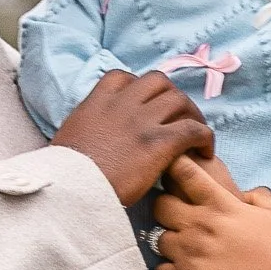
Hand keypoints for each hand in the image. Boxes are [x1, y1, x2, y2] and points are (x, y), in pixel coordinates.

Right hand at [54, 71, 214, 205]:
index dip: (140, 88)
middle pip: (158, 82)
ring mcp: (141, 122)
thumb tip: (85, 140)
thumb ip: (83, 131)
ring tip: (196, 135)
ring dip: (192, 114)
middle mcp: (121, 105)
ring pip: (179, 100)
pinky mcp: (158, 143)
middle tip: (179, 117)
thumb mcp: (67, 142)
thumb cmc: (64, 177)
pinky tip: (206, 152)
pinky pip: (193, 130)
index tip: (147, 104)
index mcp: (96, 103)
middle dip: (172, 96)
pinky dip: (204, 137)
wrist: (70, 192)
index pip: (123, 77)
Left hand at [151, 155, 270, 269]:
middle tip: (178, 216)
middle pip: (160, 204)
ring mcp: (191, 254)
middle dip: (166, 206)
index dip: (175, 165)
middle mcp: (200, 226)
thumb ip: (255, 194)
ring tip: (186, 248)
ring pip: (158, 239)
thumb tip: (240, 193)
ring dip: (170, 241)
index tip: (175, 169)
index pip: (185, 173)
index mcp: (221, 205)